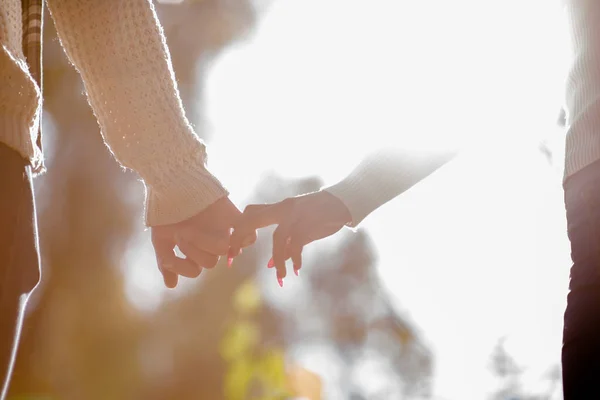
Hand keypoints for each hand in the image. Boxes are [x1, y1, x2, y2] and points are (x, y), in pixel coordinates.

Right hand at [151, 196, 245, 287]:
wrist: (176, 184)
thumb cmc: (167, 212)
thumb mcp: (161, 239)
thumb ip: (166, 263)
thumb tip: (172, 285)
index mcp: (194, 251)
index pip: (194, 270)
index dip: (184, 263)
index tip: (174, 247)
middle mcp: (209, 245)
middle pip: (210, 262)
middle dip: (194, 248)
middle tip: (184, 231)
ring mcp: (224, 233)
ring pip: (225, 250)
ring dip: (207, 241)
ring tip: (195, 227)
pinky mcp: (236, 220)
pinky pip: (249, 236)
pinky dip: (245, 238)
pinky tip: (228, 232)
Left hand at [229, 191, 351, 285]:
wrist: (342, 202)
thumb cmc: (319, 216)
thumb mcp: (299, 228)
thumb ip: (286, 244)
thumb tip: (271, 264)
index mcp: (278, 208)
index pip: (249, 214)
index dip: (237, 231)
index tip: (232, 253)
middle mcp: (283, 208)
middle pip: (252, 218)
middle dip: (239, 238)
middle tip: (233, 258)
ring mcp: (296, 214)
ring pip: (277, 238)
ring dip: (277, 259)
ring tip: (280, 276)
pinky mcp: (309, 222)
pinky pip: (297, 242)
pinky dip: (295, 257)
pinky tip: (297, 269)